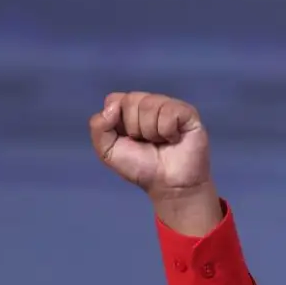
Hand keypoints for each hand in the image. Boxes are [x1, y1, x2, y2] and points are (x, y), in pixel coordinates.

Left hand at [90, 92, 212, 199]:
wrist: (168, 186)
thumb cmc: (141, 168)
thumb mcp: (108, 151)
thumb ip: (99, 127)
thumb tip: (113, 107)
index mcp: (128, 111)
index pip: (114, 99)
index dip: (116, 120)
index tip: (126, 138)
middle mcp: (148, 104)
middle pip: (131, 100)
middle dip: (134, 128)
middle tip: (146, 143)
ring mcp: (168, 106)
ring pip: (150, 104)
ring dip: (151, 131)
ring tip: (161, 142)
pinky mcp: (187, 112)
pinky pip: (169, 111)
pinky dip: (167, 131)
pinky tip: (173, 139)